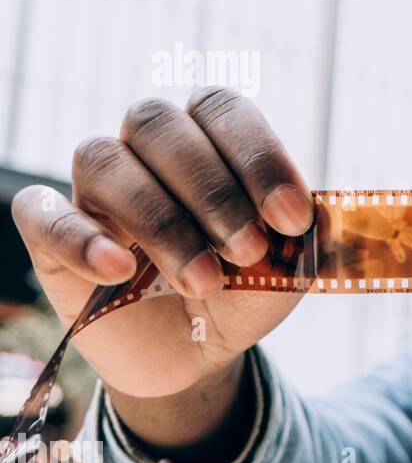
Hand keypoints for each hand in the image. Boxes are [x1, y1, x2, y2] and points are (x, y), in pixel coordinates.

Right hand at [12, 89, 314, 398]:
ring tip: (206, 280)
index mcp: (209, 139)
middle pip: (158, 124)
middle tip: (249, 251)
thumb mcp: (290, 267)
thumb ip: (305, 236)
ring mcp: (95, 189)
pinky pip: (43, 215)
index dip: (258, 156)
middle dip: (212, 191)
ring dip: (163, 221)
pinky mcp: (52, 236)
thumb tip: (318, 213)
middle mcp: (146, 149)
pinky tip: (120, 269)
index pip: (222, 109)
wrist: (199, 354)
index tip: (291, 218)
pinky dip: (82, 237)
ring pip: (105, 161)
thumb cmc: (245, 290)